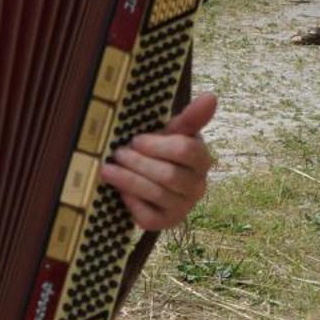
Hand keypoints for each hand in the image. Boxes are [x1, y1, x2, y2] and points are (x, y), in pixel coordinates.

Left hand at [100, 92, 216, 231]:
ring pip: (157, 194)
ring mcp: (183, 208)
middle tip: (118, 154)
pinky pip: (148, 217)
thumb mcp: (173, 132)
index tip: (136, 139)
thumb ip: (191, 117)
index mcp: (202, 160)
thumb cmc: (162, 152)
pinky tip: (120, 191)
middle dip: (139, 163)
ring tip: (108, 169)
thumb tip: (211, 96)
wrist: (152, 181)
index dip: (157, 146)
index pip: (186, 151)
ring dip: (129, 180)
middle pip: (169, 175)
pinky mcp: (166, 223)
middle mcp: (197, 187)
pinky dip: (131, 203)